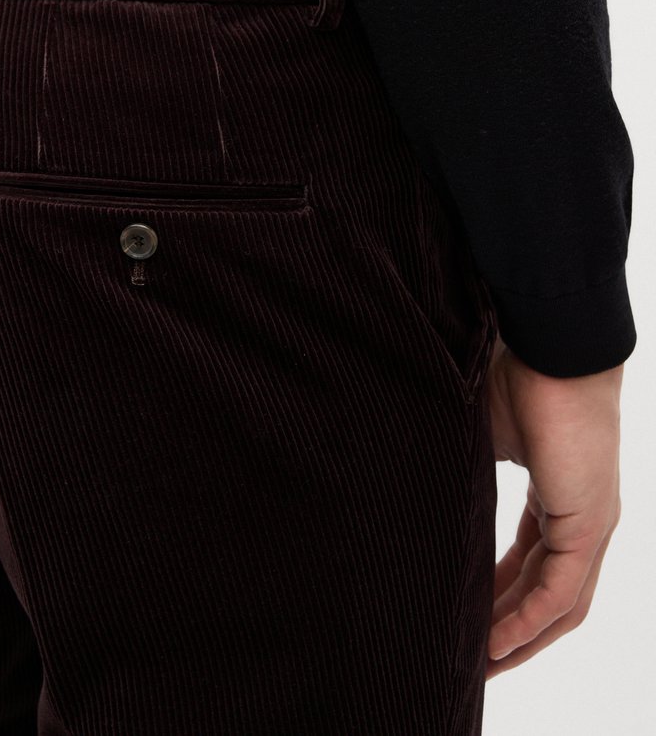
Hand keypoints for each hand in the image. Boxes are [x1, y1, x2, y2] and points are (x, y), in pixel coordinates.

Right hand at [484, 336, 623, 678]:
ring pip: (558, 603)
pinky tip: (496, 644)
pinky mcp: (589, 522)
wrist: (548, 342)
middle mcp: (582, 518)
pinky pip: (560, 590)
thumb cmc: (515, 374)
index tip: (463, 621)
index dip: (498, 597)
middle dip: (508, 630)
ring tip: (478, 667)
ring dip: (520, 639)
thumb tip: (419, 490)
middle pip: (548, 596)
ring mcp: (591, 522)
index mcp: (558, 497)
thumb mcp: (482, 438)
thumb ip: (467, 476)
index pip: (530, 564)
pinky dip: (528, 621)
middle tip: (468, 663)